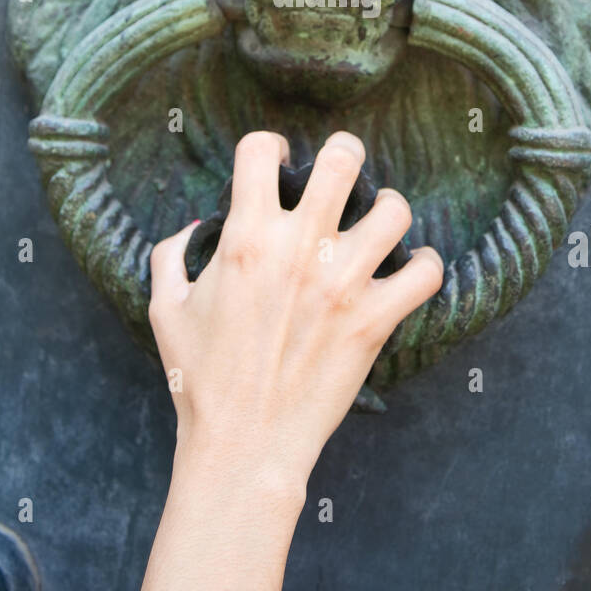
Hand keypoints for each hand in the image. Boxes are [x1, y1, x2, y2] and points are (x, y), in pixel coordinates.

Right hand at [149, 129, 442, 495]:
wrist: (243, 444)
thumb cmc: (199, 379)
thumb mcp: (165, 308)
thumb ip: (172, 254)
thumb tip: (197, 227)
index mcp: (246, 238)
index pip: (261, 150)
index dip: (269, 146)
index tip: (277, 164)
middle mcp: (299, 250)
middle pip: (342, 160)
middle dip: (344, 152)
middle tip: (341, 172)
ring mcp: (342, 284)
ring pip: (394, 210)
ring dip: (389, 208)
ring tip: (379, 221)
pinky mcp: (374, 321)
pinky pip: (425, 274)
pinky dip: (425, 265)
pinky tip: (411, 268)